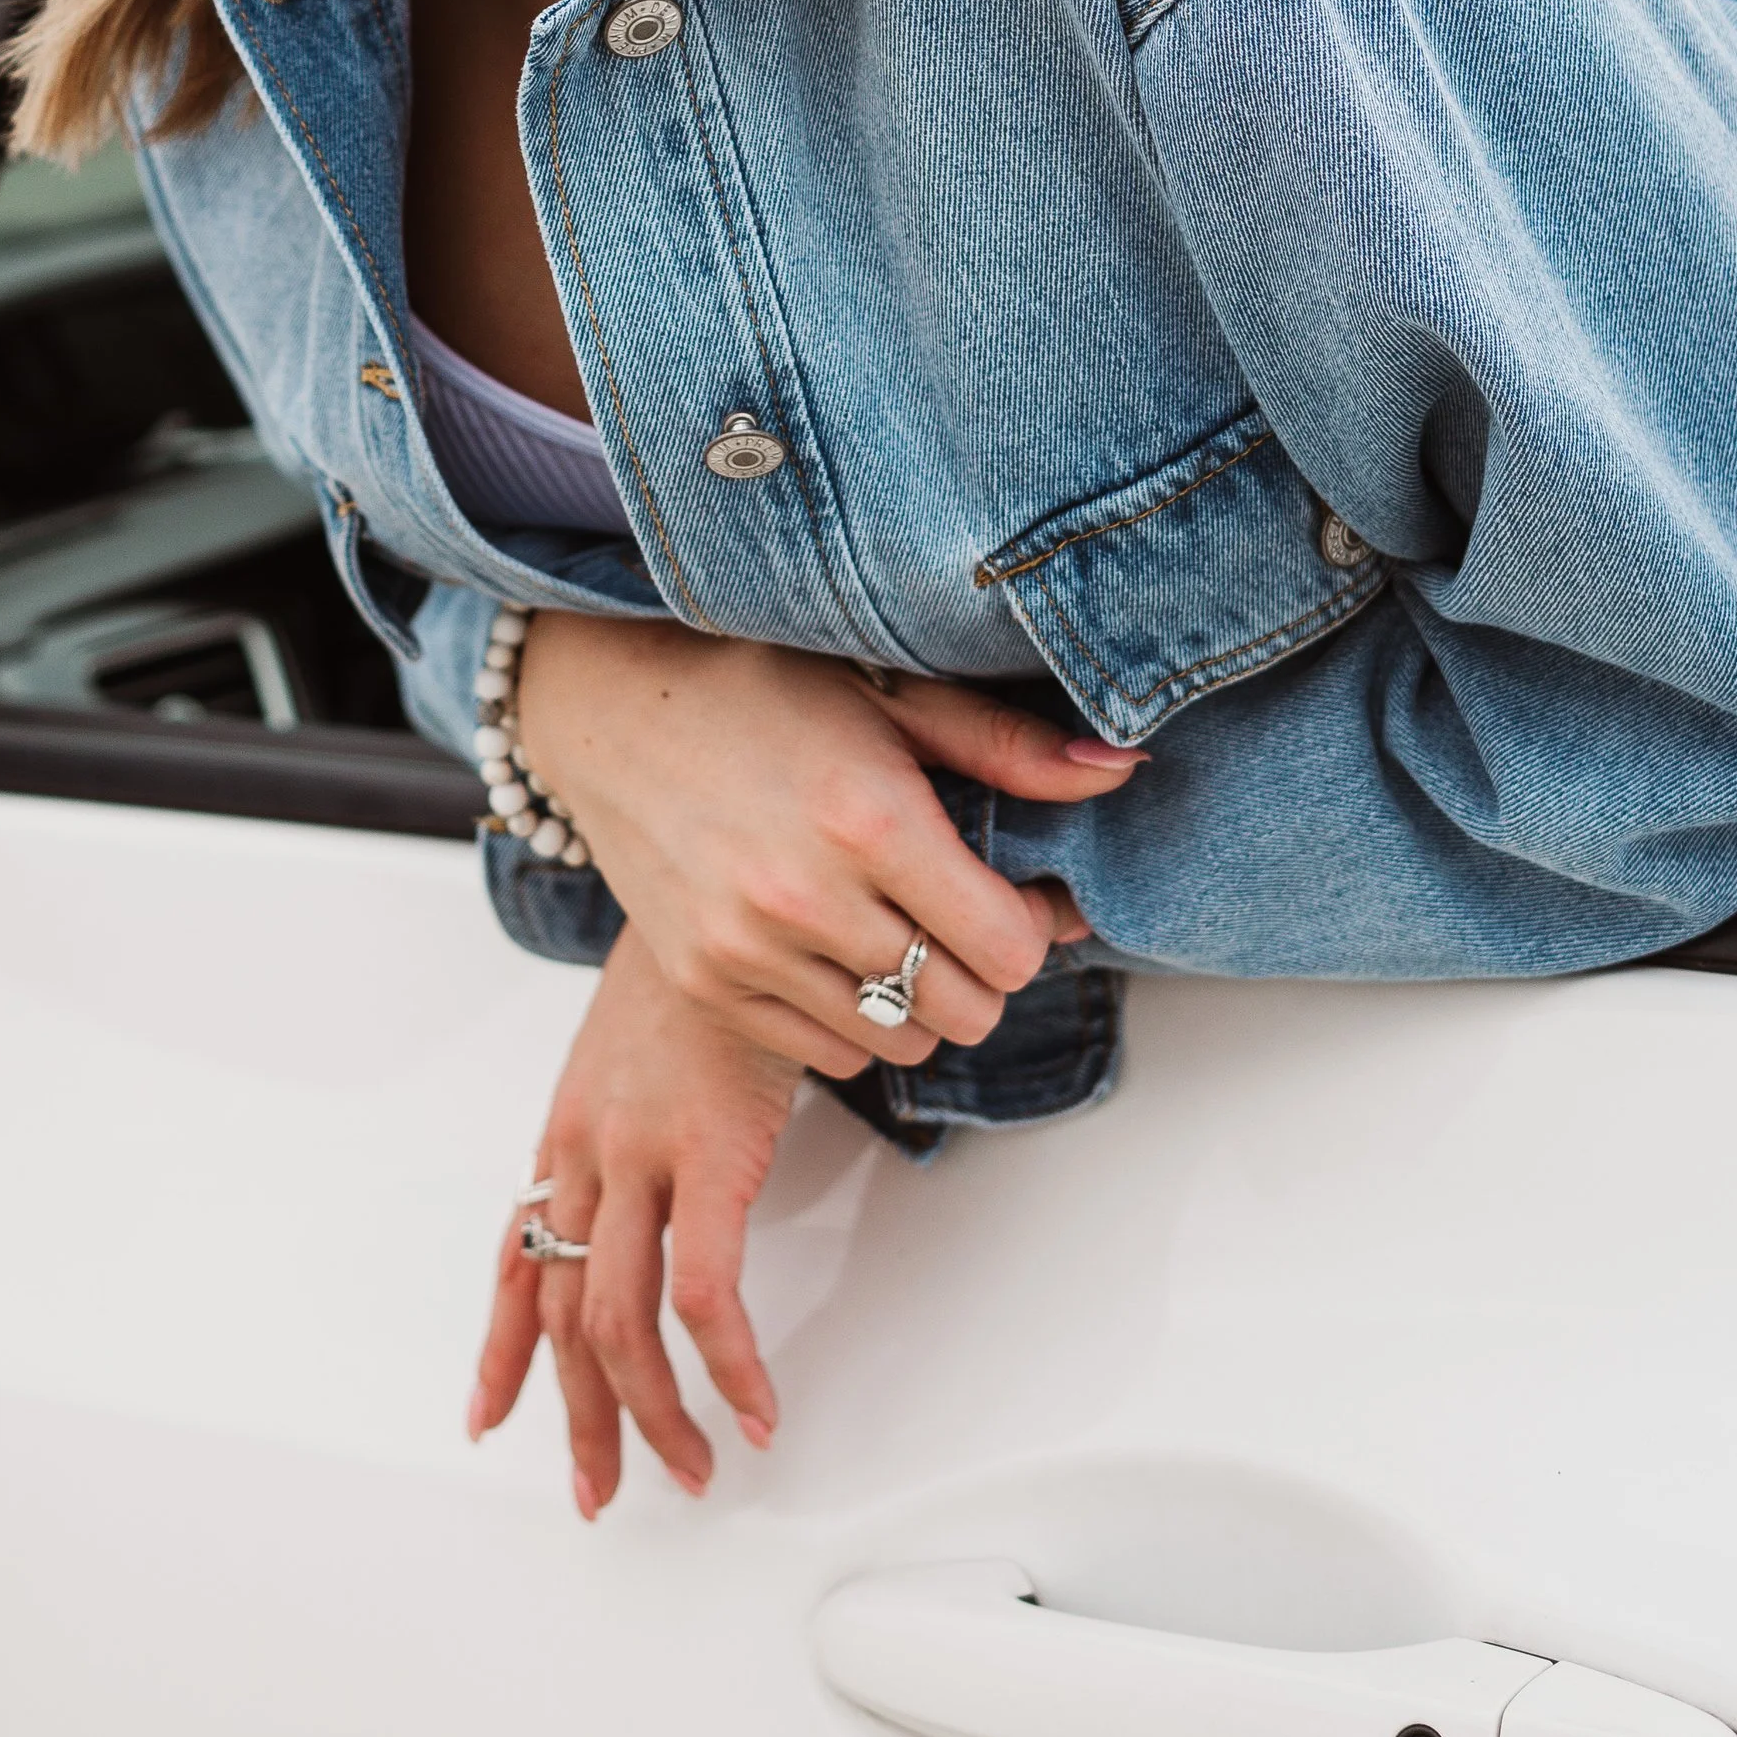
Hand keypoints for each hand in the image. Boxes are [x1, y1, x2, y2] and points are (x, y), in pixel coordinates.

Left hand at [470, 925, 799, 1516]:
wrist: (733, 879)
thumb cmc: (704, 951)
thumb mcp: (649, 1035)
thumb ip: (642, 1103)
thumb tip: (664, 1151)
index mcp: (569, 1127)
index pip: (513, 1254)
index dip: (500, 1347)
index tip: (489, 1415)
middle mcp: (587, 1149)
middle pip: (557, 1311)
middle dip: (578, 1416)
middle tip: (598, 1490)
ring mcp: (641, 1152)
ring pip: (617, 1321)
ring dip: (654, 1416)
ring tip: (696, 1468)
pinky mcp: (711, 1151)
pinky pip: (705, 1293)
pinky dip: (730, 1365)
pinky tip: (758, 1405)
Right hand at [514, 618, 1139, 1079]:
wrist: (611, 702)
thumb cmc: (761, 683)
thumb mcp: (891, 690)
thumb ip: (1011, 747)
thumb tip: (1125, 770)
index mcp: (869, 818)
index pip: (1010, 948)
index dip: (1033, 923)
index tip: (1015, 890)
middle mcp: (807, 898)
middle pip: (967, 1008)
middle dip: (986, 967)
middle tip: (965, 912)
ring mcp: (748, 951)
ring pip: (901, 1040)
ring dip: (923, 998)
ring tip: (902, 927)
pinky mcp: (706, 984)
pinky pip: (828, 1053)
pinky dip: (854, 1017)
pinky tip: (840, 946)